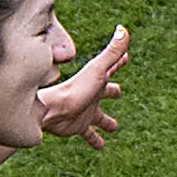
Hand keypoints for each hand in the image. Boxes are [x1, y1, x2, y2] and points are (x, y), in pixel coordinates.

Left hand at [38, 26, 131, 147]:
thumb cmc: (74, 90)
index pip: (111, 67)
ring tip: (114, 128)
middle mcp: (91, 95)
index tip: (125, 56)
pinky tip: (100, 147)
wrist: (50, 111)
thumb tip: (123, 29)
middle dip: (113, 92)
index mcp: (97, 80)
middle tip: (119, 92)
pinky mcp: (78, 127)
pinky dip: (95, 140)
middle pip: (105, 92)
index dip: (119, 61)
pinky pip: (89, 135)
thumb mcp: (98, 71)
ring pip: (99, 117)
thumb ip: (112, 52)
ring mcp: (85, 111)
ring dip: (107, 122)